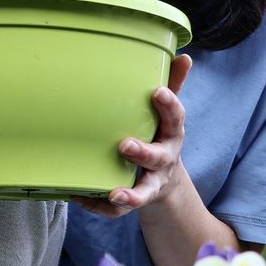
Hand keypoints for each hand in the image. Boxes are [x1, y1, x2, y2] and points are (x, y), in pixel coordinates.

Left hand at [72, 54, 192, 217]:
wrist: (164, 182)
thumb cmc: (159, 136)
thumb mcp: (168, 115)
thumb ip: (173, 86)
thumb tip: (185, 56)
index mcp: (171, 134)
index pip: (175, 118)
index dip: (169, 105)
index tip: (157, 92)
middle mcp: (164, 160)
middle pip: (157, 158)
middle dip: (143, 152)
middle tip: (124, 145)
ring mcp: (151, 182)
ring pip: (144, 191)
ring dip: (131, 194)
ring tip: (114, 193)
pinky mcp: (135, 199)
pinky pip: (120, 209)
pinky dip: (101, 206)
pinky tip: (81, 197)